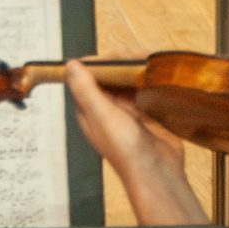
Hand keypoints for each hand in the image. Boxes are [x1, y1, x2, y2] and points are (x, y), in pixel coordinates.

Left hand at [64, 59, 206, 226]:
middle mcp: (105, 108)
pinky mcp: (146, 115)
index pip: (85, 77)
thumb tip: (70, 65)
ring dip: (135, 70)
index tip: (112, 54)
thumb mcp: (102, 115)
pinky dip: (148, 81)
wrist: (158, 173)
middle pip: (108, 77)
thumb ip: (85, 89)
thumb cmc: (126, 149)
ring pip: (126, 82)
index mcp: (88, 109)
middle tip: (135, 56)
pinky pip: (144, 91)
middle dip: (120, 64)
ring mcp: (126, 111)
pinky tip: (155, 74)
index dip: (97, 63)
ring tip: (147, 60)